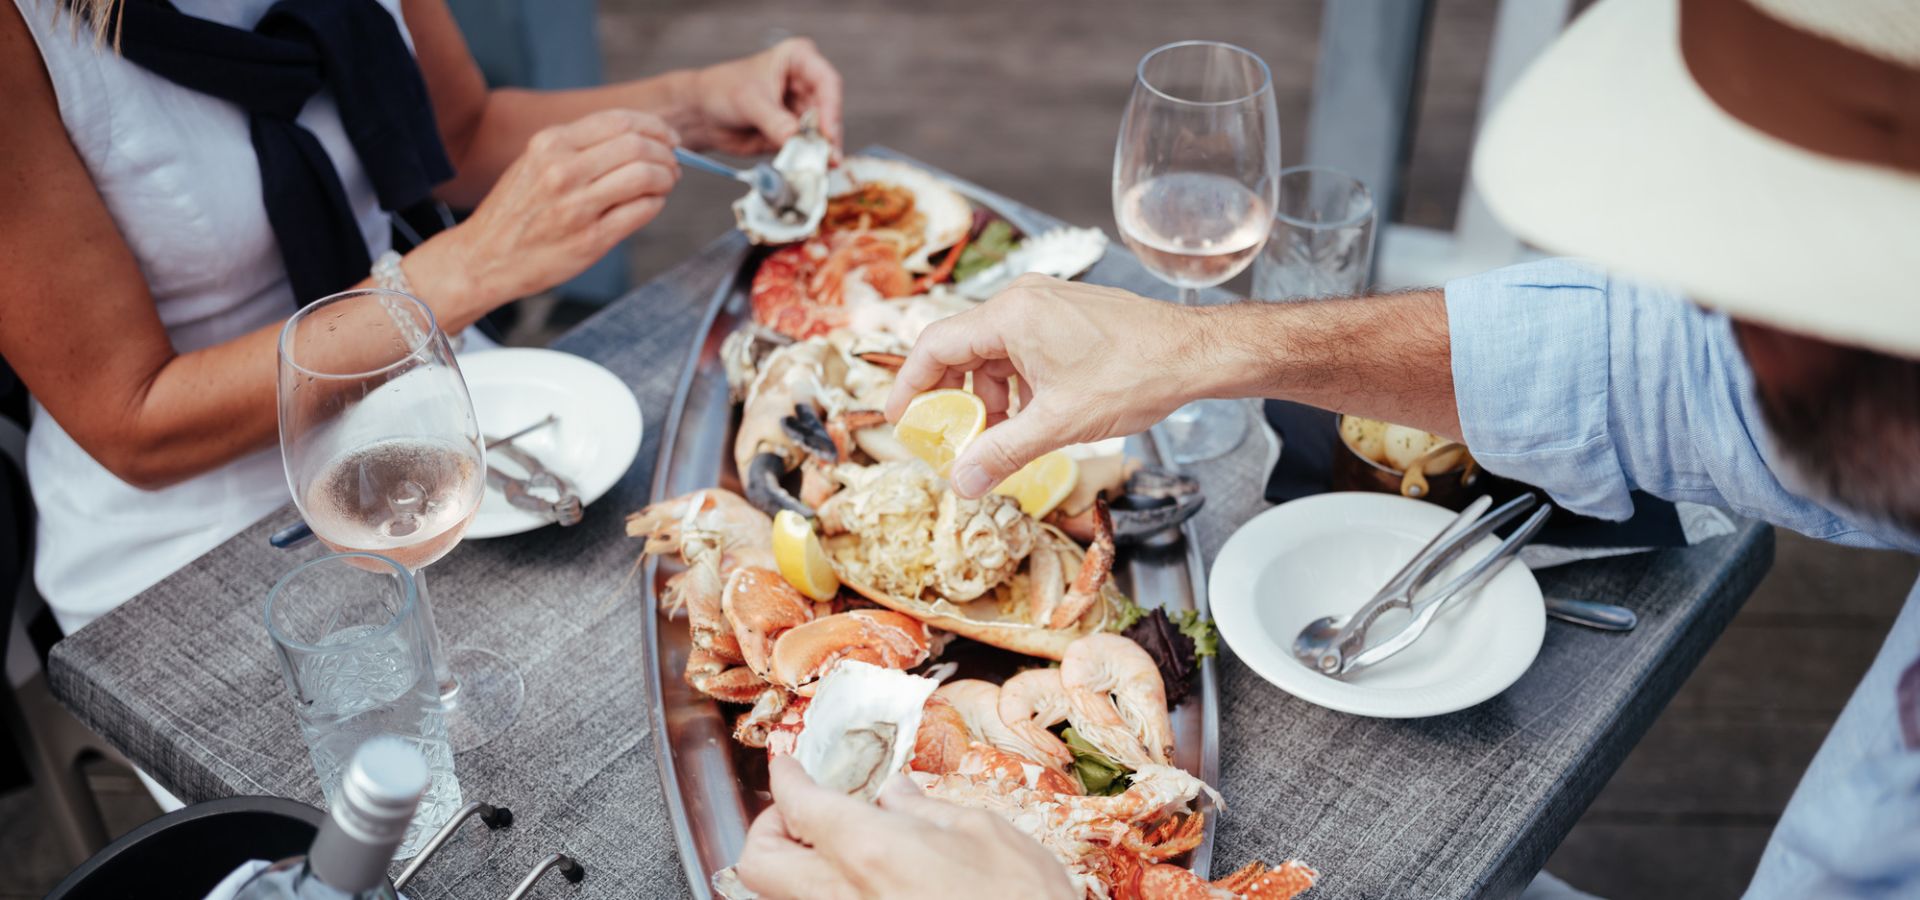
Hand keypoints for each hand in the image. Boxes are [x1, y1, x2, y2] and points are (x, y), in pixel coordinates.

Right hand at [423, 109, 678, 314]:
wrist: (484, 257)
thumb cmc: (516, 211)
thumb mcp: (536, 162)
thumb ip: (579, 146)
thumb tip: (636, 137)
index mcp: (550, 144)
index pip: (619, 120)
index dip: (654, 126)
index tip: (668, 137)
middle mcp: (563, 170)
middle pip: (638, 146)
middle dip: (666, 153)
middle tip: (672, 164)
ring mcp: (577, 206)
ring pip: (645, 176)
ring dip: (665, 178)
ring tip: (664, 185)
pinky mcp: (591, 240)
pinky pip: (641, 212)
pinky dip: (655, 204)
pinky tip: (649, 205)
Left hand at [682, 37, 844, 153]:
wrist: (702, 113)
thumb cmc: (721, 90)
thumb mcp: (749, 101)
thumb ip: (774, 121)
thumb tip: (795, 138)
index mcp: (798, 59)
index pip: (826, 82)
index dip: (831, 108)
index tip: (826, 133)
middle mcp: (805, 84)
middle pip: (829, 111)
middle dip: (828, 137)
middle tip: (827, 158)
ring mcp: (802, 110)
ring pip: (823, 133)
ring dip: (821, 152)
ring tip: (820, 168)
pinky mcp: (796, 133)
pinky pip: (809, 148)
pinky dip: (809, 160)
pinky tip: (810, 170)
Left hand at [733, 756, 1075, 899]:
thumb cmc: (1021, 899)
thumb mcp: (983, 832)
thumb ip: (925, 809)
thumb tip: (892, 794)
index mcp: (870, 851)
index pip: (798, 804)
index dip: (786, 776)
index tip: (790, 765)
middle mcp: (844, 897)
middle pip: (758, 863)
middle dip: (770, 828)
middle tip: (803, 810)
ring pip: (783, 897)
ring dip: (797, 866)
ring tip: (836, 846)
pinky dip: (828, 891)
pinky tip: (866, 878)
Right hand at [886, 275, 1206, 497]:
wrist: (1194, 353)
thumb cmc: (1134, 375)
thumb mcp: (1059, 423)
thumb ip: (1002, 452)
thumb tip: (962, 481)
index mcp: (1011, 314)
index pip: (935, 345)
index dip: (910, 385)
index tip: (899, 420)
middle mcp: (1022, 299)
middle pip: (961, 349)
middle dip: (953, 399)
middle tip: (949, 439)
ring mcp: (1045, 304)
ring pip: (993, 353)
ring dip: (990, 397)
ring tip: (1001, 439)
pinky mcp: (1064, 315)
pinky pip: (1021, 349)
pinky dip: (1017, 385)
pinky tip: (1032, 419)